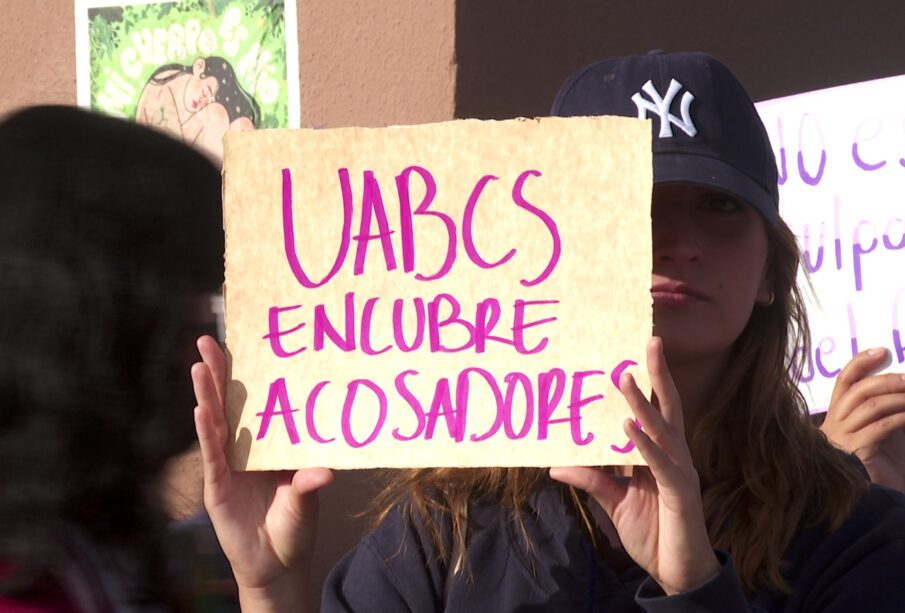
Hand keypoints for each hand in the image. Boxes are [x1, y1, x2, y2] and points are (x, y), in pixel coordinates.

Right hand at [192, 335, 332, 610]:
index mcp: (267, 442)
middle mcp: (244, 448)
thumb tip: (326, 471)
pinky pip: (212, 455)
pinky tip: (200, 409)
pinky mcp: (217, 486)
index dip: (246, 373)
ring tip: (199, 365)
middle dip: (217, 372)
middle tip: (208, 339)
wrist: (277, 564)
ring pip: (215, 422)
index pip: (255, 401)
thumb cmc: (294, 526)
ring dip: (206, 394)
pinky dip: (206, 432)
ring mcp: (227, 465)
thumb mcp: (306, 500)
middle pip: (228, 404)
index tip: (243, 340)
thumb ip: (309, 484)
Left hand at [550, 337, 718, 594]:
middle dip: (658, 373)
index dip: (647, 383)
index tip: (633, 353)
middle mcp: (673, 456)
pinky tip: (629, 428)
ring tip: (625, 378)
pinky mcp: (680, 493)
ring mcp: (680, 472)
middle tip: (650, 340)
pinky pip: (661, 464)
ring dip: (643, 404)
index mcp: (659, 455)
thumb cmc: (652, 532)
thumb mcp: (613, 502)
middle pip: (668, 407)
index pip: (654, 411)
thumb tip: (557, 466)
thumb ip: (592, 480)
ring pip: (662, 430)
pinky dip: (645, 445)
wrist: (677, 571)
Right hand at [821, 347, 904, 492]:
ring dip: (898, 397)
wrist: (875, 505)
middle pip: (857, 390)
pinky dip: (900, 417)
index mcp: (838, 418)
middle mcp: (835, 425)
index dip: (861, 363)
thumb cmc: (882, 469)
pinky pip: (879, 426)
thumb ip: (889, 412)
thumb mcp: (885, 433)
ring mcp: (843, 439)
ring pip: (869, 405)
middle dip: (888, 380)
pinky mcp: (856, 452)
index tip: (882, 351)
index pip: (844, 382)